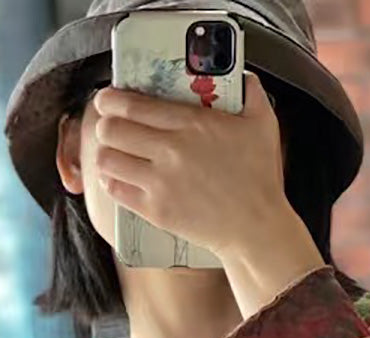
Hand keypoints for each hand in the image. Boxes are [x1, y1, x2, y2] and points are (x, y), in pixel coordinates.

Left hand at [92, 77, 319, 270]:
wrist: (256, 228)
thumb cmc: (261, 179)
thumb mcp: (263, 125)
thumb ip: (251, 92)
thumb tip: (243, 75)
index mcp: (191, 123)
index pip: (131, 103)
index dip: (111, 99)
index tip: (108, 99)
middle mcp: (170, 150)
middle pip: (111, 129)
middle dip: (105, 124)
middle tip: (111, 126)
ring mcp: (160, 182)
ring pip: (107, 159)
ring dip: (106, 153)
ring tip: (114, 153)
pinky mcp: (156, 211)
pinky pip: (115, 190)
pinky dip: (111, 182)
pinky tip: (119, 179)